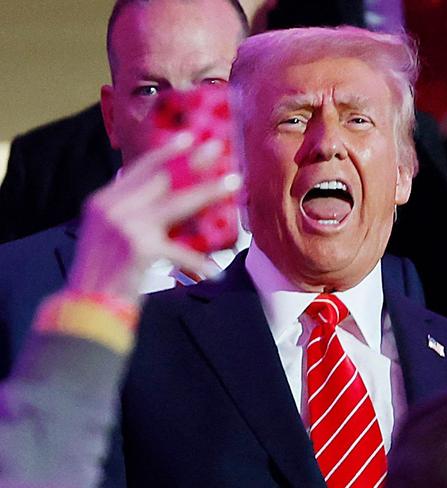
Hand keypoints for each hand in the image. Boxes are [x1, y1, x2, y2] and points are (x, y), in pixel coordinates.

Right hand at [67, 133, 241, 303]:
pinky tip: (214, 270)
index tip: (189, 137)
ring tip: (233, 183)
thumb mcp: (107, 232)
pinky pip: (180, 252)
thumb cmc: (102, 272)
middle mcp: (113, 207)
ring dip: (209, 191)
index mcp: (104, 200)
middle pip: (163, 178)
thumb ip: (129, 211)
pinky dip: (197, 264)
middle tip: (218, 148)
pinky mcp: (142, 249)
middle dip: (194, 162)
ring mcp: (128, 226)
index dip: (167, 152)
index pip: (140, 168)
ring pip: (178, 203)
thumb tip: (166, 196)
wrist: (87, 306)